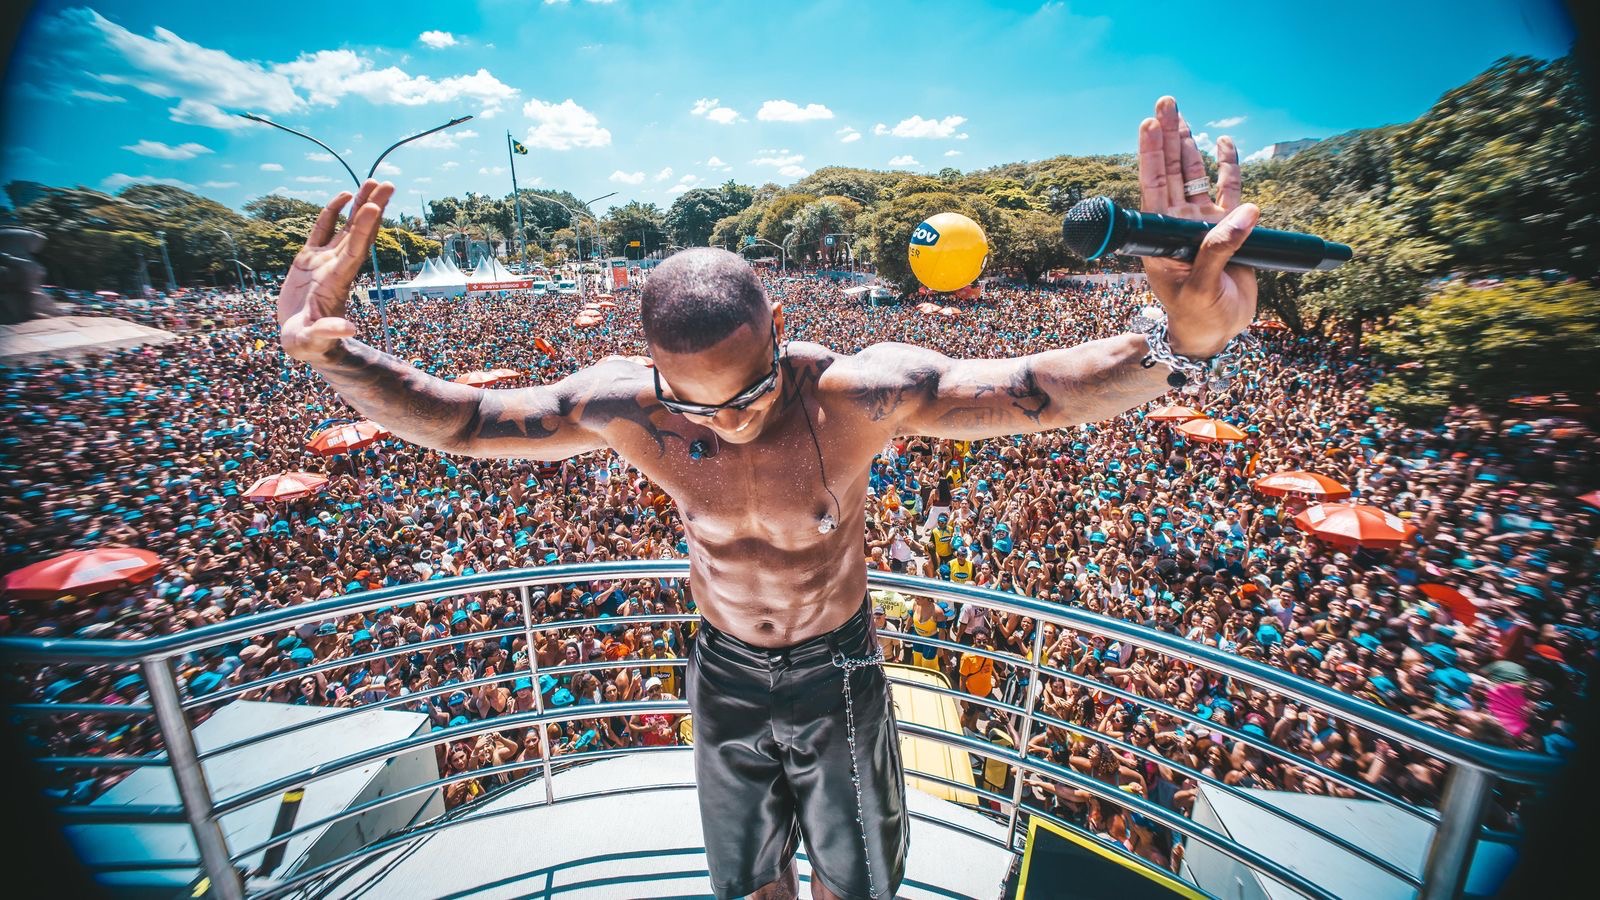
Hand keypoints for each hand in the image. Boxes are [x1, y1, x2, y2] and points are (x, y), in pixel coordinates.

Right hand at [277, 180, 395, 361]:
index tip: (374, 206)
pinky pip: (322, 230)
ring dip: (359, 205)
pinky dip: (332, 212)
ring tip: (372, 182)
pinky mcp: (308, 260)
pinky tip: (344, 195)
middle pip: (358, 232)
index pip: (354, 250)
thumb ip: (329, 333)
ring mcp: (324, 261)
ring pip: (345, 226)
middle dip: (372, 208)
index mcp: (337, 282)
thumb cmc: (309, 346)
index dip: (363, 229)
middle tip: (387, 183)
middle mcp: (336, 267)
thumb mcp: (315, 342)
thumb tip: (349, 328)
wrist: (302, 343)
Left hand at [1137, 97, 1257, 356]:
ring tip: (1181, 114)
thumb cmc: (1196, 316)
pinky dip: (1228, 166)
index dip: (1152, 155)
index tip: (1147, 124)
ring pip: (1196, 175)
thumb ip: (1218, 251)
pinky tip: (1223, 143)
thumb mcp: (1201, 288)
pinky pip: (1228, 190)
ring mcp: (1203, 222)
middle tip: (1166, 102)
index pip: (1154, 187)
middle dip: (1169, 137)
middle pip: (1173, 171)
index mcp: (1163, 234)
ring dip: (1190, 145)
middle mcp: (1180, 222)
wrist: (1215, 333)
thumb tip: (1245, 214)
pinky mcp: (1229, 228)